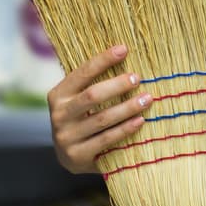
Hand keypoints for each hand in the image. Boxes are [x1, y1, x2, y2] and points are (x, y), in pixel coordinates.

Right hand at [47, 44, 152, 174]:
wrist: (71, 155)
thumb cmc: (83, 117)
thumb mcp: (80, 98)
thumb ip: (95, 82)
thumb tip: (125, 55)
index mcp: (58, 95)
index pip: (82, 73)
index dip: (103, 60)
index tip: (124, 49)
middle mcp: (58, 116)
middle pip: (92, 96)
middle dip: (117, 85)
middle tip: (138, 78)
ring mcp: (66, 138)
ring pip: (102, 119)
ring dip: (127, 107)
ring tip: (147, 99)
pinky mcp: (77, 156)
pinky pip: (106, 139)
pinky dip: (125, 129)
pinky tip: (140, 120)